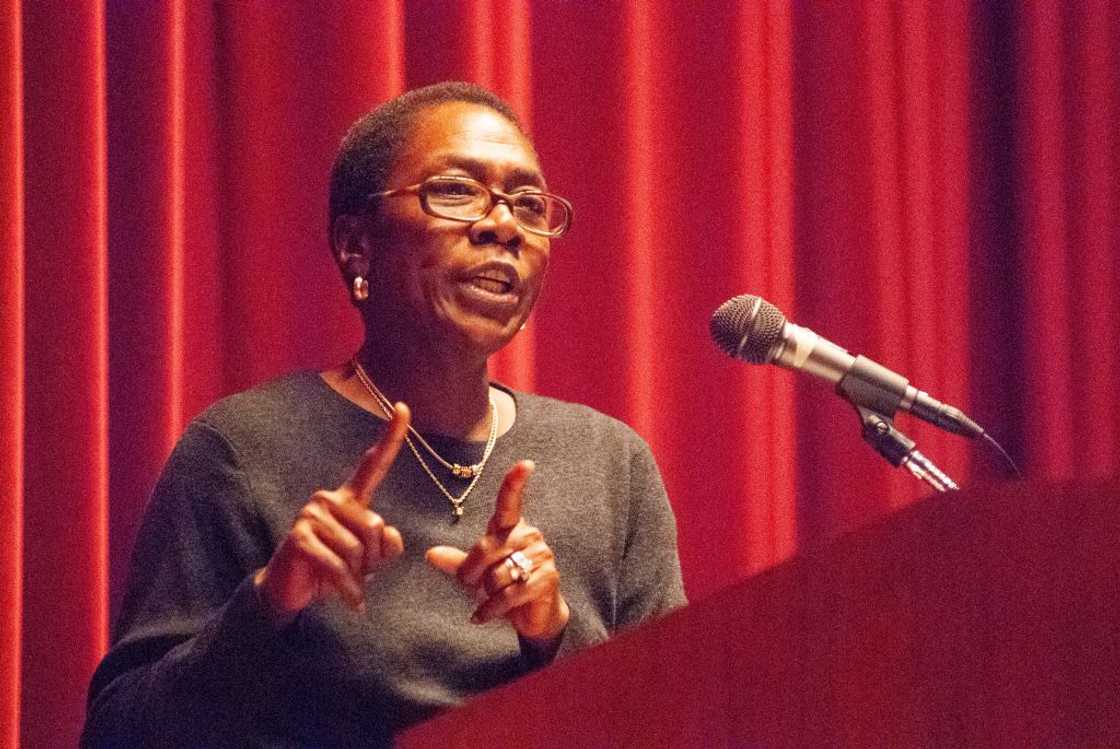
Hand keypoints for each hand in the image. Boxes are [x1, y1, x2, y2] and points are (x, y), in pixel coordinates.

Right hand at [254, 404, 409, 624]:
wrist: (292, 590)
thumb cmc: (335, 569)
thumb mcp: (370, 560)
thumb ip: (386, 545)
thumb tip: (387, 535)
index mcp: (349, 499)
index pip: (374, 465)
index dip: (392, 437)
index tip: (405, 407)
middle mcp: (330, 499)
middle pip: (374, 526)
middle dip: (374, 560)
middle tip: (359, 573)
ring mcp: (312, 515)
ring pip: (359, 549)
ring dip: (359, 576)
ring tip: (346, 581)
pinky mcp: (300, 537)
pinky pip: (339, 565)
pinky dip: (349, 589)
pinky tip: (351, 602)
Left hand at [426, 460, 569, 642]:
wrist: (534, 616)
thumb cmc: (503, 587)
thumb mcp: (477, 574)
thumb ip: (456, 563)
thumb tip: (430, 554)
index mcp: (511, 527)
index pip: (511, 502)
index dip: (515, 483)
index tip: (525, 463)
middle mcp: (529, 535)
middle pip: (485, 549)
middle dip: (471, 574)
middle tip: (472, 586)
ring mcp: (541, 556)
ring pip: (496, 574)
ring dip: (486, 593)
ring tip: (491, 598)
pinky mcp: (547, 579)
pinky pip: (509, 594)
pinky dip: (490, 609)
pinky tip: (482, 616)